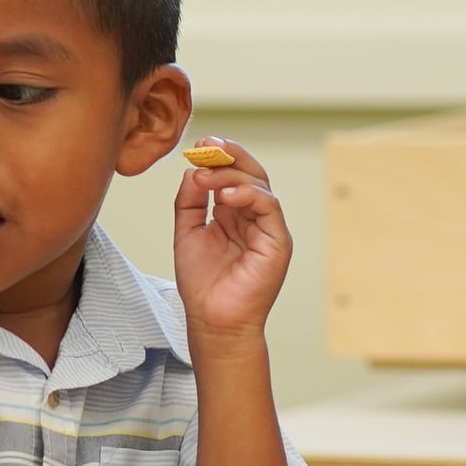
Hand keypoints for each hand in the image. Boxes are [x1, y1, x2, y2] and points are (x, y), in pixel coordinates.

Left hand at [172, 138, 290, 348]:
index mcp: (234, 214)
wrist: (212, 321)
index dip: (219, 157)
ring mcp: (268, 228)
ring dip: (231, 175)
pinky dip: (248, 195)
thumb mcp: (187, 233)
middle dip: (230, 155)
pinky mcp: (278, 241)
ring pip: (259, 185)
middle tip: (207, 144)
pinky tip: (224, 196)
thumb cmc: (202, 284)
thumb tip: (193, 169)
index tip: (198, 144)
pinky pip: (269, 207)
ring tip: (205, 176)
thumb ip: (189, 202)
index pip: (233, 176)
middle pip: (250, 174)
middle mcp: (254, 218)